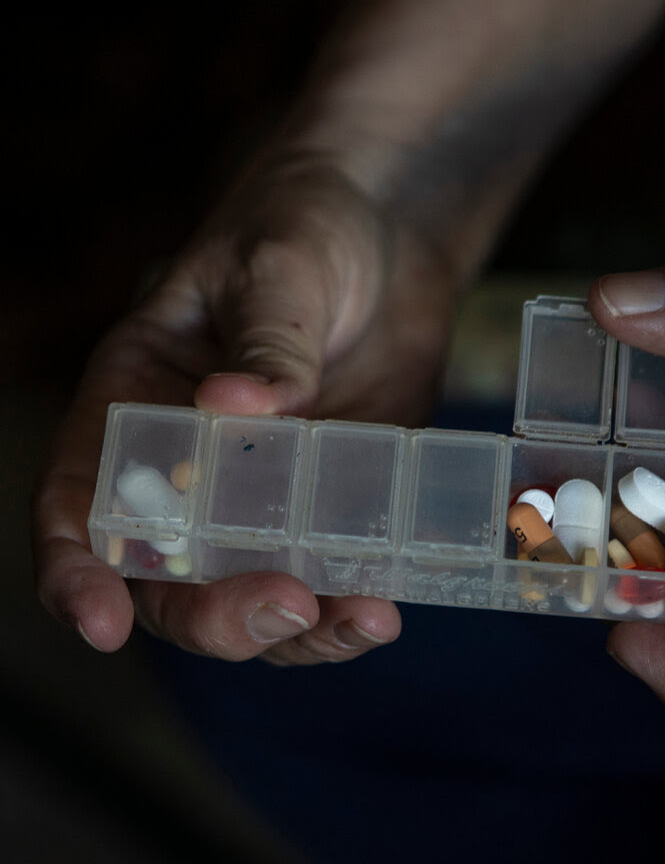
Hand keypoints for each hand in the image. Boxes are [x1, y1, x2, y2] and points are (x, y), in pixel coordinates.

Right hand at [33, 152, 458, 663]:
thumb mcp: (276, 266)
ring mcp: (265, 496)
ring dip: (296, 634)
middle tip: (285, 606)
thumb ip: (264, 335)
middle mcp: (191, 469)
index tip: (100, 623)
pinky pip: (330, 577)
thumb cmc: (302, 229)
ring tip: (361, 620)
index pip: (78, 504)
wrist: (387, 241)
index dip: (77, 571)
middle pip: (170, 579)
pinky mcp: (334, 503)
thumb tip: (235, 403)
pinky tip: (383, 608)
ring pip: (254, 596)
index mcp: (137, 405)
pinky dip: (348, 608)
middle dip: (215, 615)